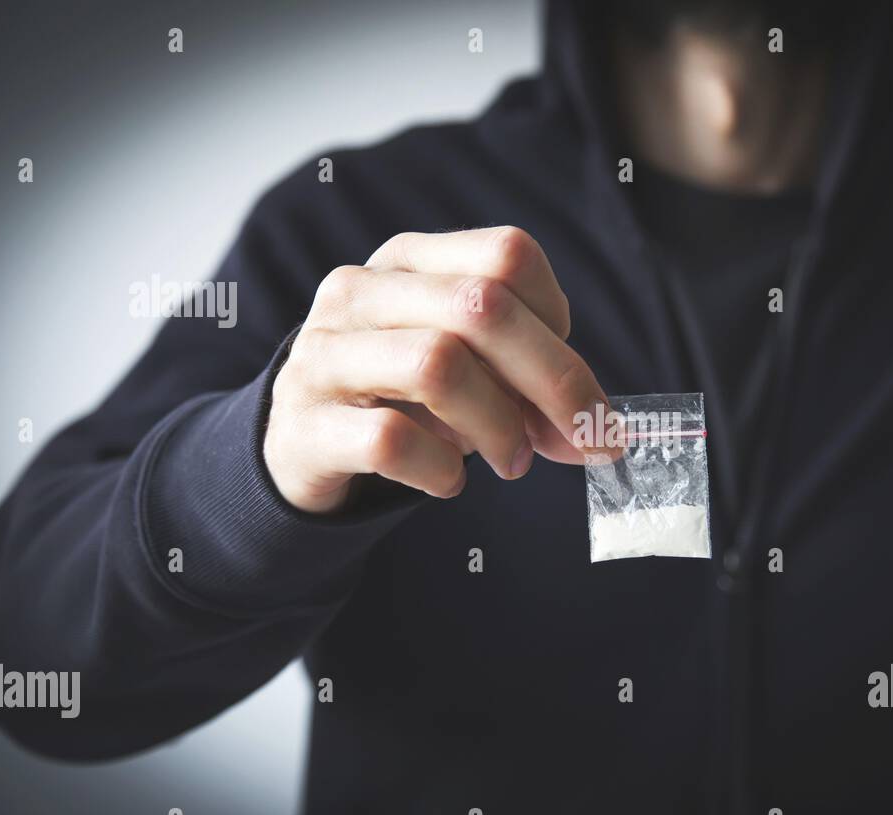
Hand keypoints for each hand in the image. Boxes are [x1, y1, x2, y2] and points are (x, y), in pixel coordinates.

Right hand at [264, 227, 611, 513]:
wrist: (297, 447)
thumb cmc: (401, 399)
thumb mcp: (467, 370)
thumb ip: (530, 385)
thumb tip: (596, 431)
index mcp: (410, 261)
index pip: (508, 255)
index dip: (558, 320)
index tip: (570, 380)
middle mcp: (361, 292)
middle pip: (482, 307)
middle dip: (554, 381)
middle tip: (583, 439)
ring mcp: (324, 355)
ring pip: (438, 365)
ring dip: (498, 427)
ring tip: (511, 462)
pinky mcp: (304, 425)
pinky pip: (391, 441)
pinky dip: (440, 470)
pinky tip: (447, 481)